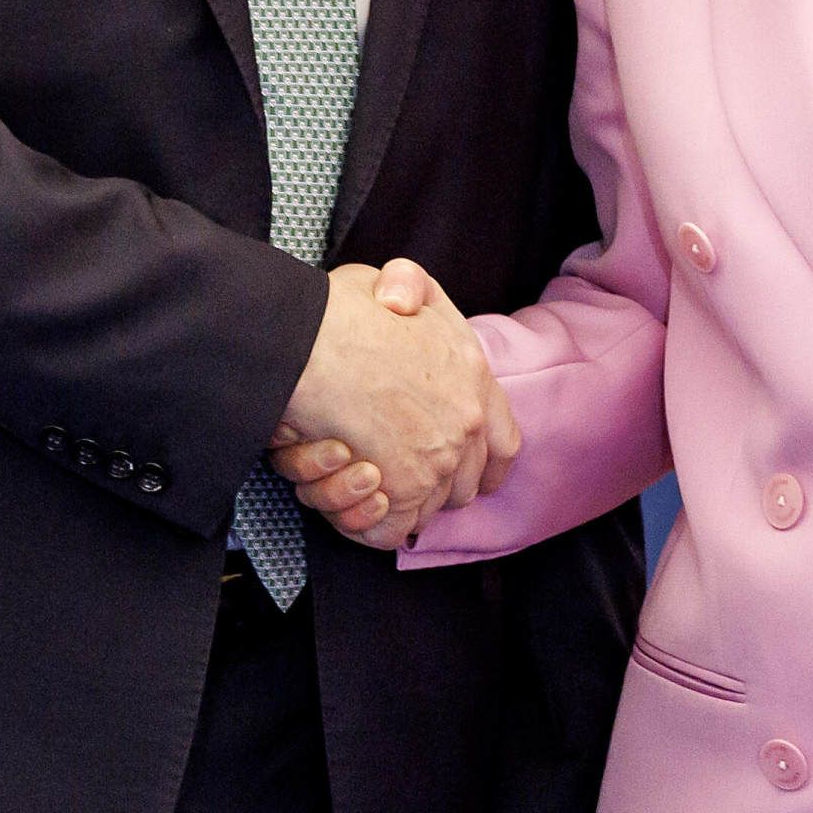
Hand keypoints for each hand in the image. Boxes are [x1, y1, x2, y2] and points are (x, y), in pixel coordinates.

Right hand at [273, 261, 515, 546]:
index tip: (471, 476)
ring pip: (423, 509)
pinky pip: (389, 532)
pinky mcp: (400, 494)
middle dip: (428, 485)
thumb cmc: (338, 312)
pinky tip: (346, 493)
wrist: (308, 343)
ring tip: (350, 469)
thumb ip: (408, 287)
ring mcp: (437, 464)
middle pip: (462, 485)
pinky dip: (364, 521)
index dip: (485, 465)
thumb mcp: (387, 280)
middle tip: (386, 470)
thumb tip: (400, 303)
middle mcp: (466, 426)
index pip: (503, 443)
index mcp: (474, 377)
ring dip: (386, 499)